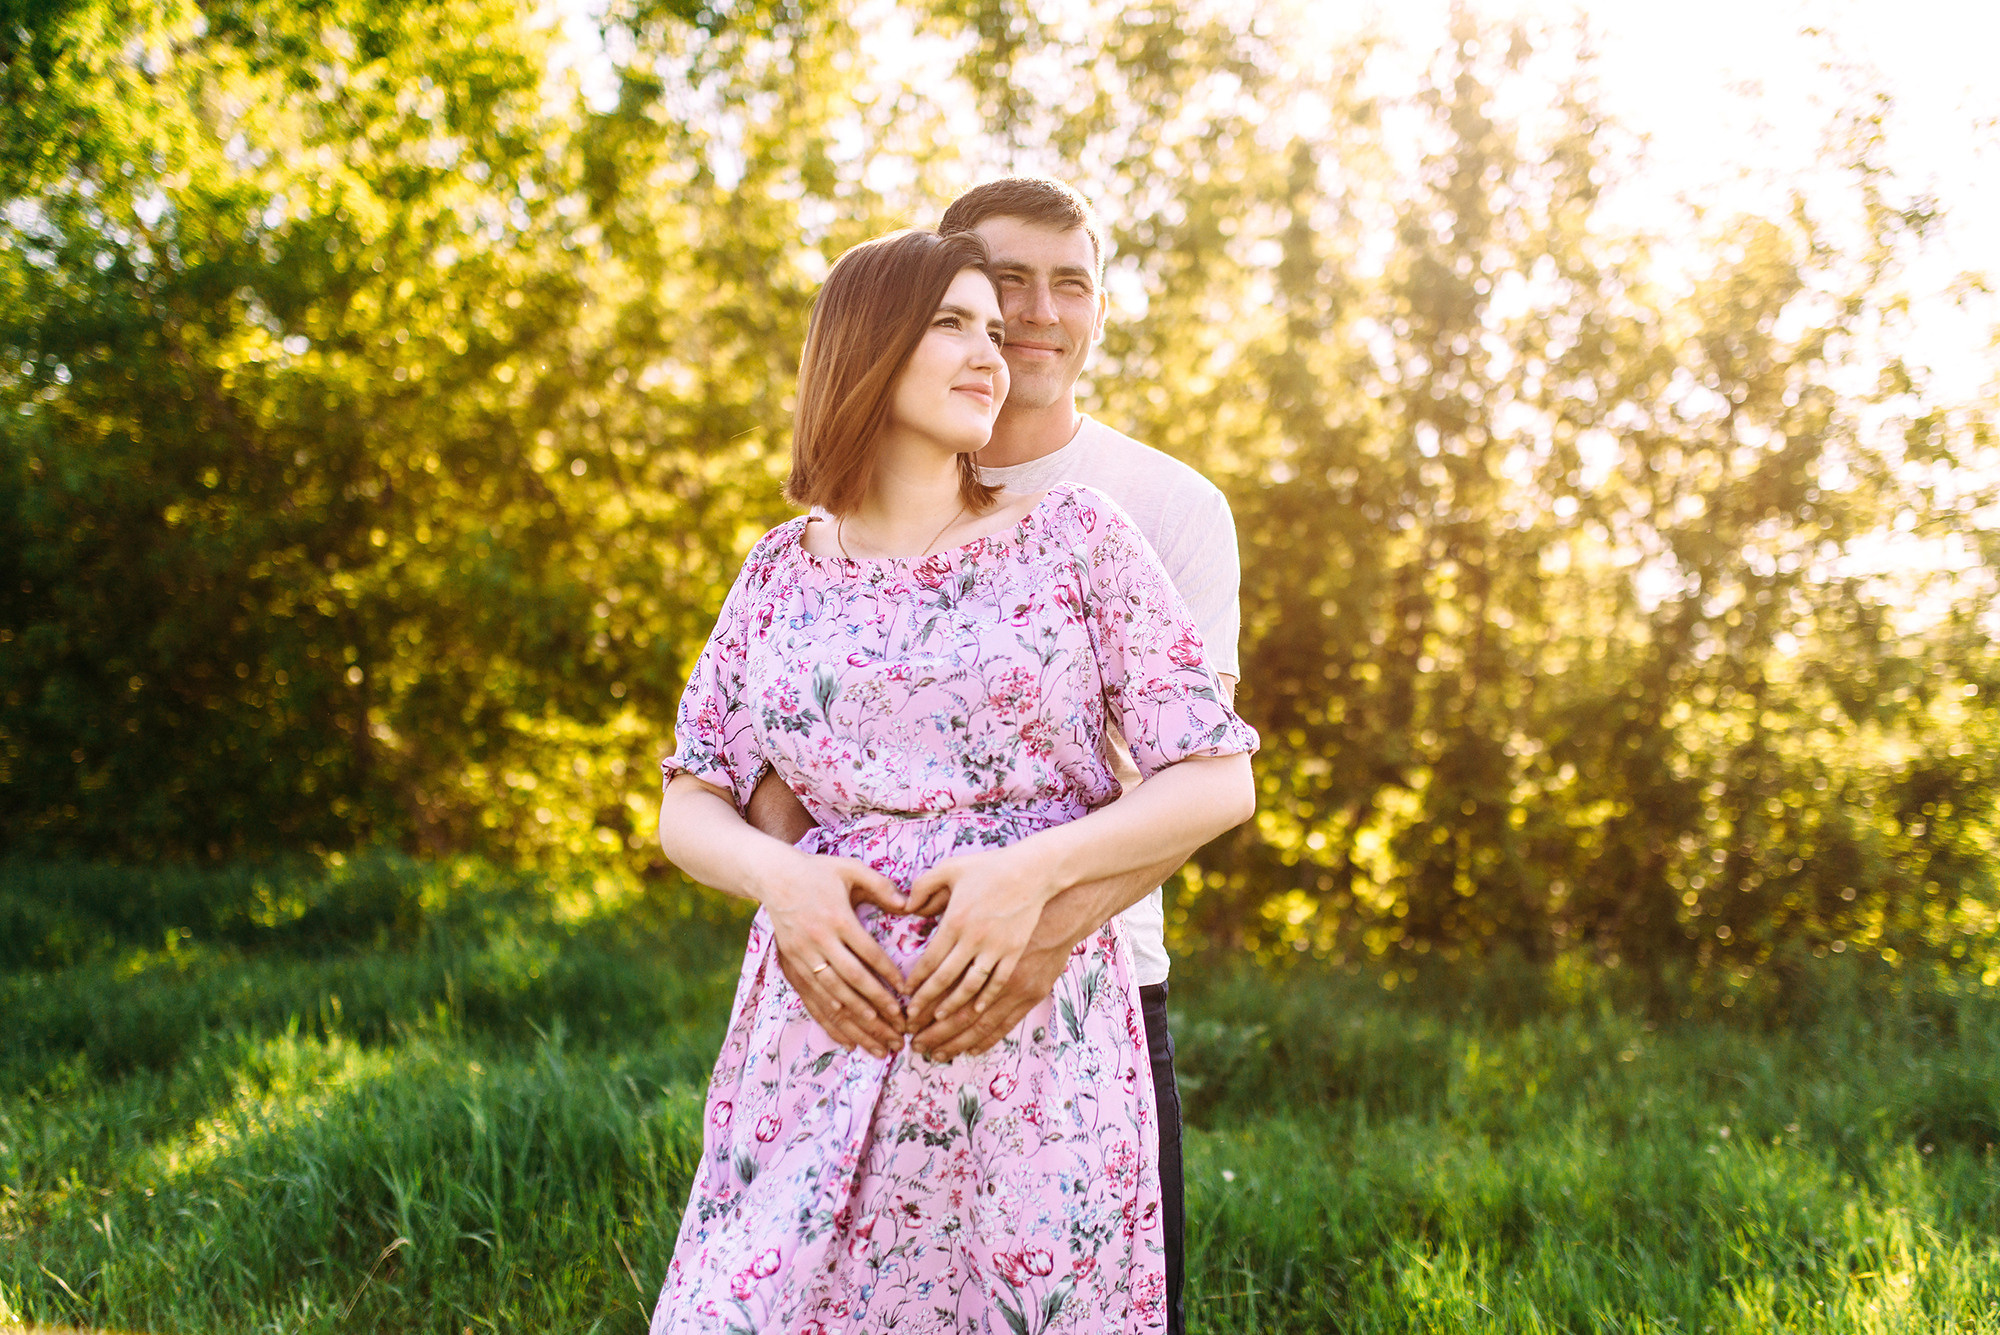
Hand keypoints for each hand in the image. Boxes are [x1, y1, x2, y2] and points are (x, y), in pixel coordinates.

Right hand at [756, 852, 909, 1058]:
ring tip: (882, 1045)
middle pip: (852, 983)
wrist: (774, 878)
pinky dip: (831, 1025)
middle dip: (878, 1009)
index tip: (906, 995)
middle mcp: (819, 942)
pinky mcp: (793, 968)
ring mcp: (803, 958)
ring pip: (834, 999)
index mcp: (837, 919)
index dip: (887, 976)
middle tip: (900, 1030)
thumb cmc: (818, 872)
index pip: (867, 954)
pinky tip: (850, 1042)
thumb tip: (909, 905)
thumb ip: (881, 886)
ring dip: (859, 1024)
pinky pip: (814, 1003)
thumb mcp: (851, 869)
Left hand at [903, 846, 1057, 1045]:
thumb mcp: (950, 868)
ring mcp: (997, 948)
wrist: (1033, 871)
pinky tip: (975, 1010)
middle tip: (913, 1018)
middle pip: (946, 979)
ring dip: (954, 1007)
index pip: (930, 959)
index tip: (906, 995)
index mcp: (956, 920)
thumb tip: (905, 907)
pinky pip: (998, 982)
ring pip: (971, 986)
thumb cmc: (990, 868)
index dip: (916, 981)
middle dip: (927, 1002)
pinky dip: (985, 998)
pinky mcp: (1015, 952)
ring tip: (940, 1020)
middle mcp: (974, 939)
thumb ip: (923, 886)